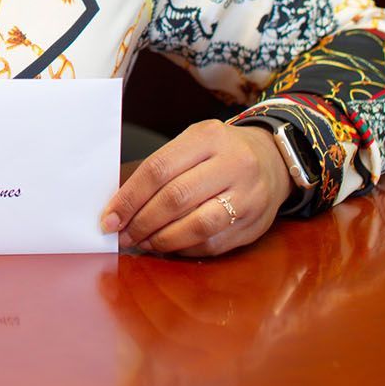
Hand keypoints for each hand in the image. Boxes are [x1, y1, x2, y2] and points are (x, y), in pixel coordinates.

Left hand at [100, 120, 294, 256]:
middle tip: (122, 235)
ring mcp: (248, 196)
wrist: (274, 160)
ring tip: (143, 242)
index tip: (109, 217)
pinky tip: (168, 246)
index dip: (129, 197)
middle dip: (142, 221)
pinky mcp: (255, 224)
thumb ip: (163, 167)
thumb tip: (122, 204)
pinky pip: (212, 243)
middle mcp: (233, 164)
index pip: (158, 169)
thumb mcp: (194, 142)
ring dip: (162, 239)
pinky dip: (184, 248)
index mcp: (208, 137)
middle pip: (175, 198)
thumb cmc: (221, 151)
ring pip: (196, 225)